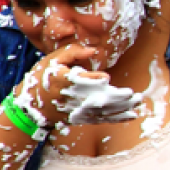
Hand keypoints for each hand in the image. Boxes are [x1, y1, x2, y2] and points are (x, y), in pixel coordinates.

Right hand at [16, 44, 140, 127]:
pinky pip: (102, 120)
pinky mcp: (81, 119)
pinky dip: (117, 118)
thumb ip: (73, 52)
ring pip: (103, 111)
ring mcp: (77, 111)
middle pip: (97, 99)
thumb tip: (93, 50)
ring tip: (138, 103)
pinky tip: (131, 115)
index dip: (93, 80)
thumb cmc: (43, 78)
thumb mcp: (53, 60)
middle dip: (116, 98)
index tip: (106, 79)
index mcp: (63, 80)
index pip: (80, 81)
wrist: (30, 107)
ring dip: (122, 108)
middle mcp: (71, 98)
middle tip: (135, 95)